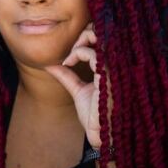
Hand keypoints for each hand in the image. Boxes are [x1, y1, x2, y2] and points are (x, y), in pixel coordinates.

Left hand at [44, 22, 113, 149]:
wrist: (100, 134)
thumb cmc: (94, 115)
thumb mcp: (78, 91)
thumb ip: (67, 76)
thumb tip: (50, 64)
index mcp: (114, 67)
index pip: (105, 39)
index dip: (86, 39)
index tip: (69, 57)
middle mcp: (117, 65)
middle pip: (105, 33)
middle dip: (85, 34)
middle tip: (71, 50)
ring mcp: (115, 68)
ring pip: (100, 38)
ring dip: (81, 41)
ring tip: (70, 55)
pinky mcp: (109, 75)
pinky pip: (92, 54)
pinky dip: (77, 53)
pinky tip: (68, 63)